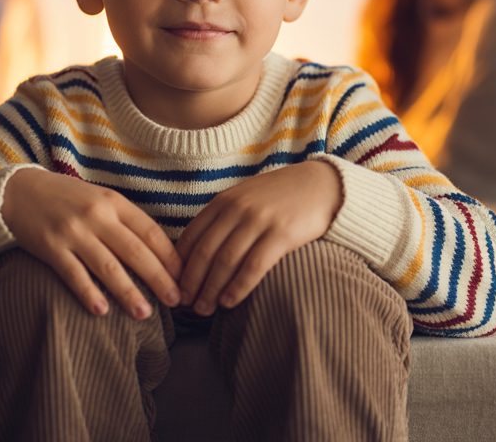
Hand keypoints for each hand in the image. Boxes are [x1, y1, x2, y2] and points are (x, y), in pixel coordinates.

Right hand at [0, 168, 181, 318]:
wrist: (19, 191)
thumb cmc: (67, 200)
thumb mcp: (100, 200)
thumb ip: (125, 221)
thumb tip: (159, 252)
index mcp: (113, 202)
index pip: (150, 231)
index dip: (169, 256)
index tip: (183, 277)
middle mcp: (96, 215)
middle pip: (135, 251)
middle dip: (159, 279)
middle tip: (175, 301)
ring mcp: (73, 232)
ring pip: (108, 267)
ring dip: (128, 293)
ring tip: (144, 314)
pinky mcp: (50, 247)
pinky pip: (74, 274)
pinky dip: (89, 293)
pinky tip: (102, 311)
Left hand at [175, 160, 342, 315]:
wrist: (322, 185)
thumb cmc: (281, 198)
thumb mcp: (246, 198)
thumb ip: (223, 218)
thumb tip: (197, 253)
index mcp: (224, 201)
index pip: (191, 237)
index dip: (179, 265)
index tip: (173, 286)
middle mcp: (238, 209)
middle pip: (205, 252)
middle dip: (191, 283)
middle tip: (184, 305)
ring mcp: (259, 220)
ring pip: (225, 262)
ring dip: (210, 290)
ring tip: (203, 310)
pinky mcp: (282, 234)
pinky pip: (253, 266)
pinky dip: (238, 287)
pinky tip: (229, 302)